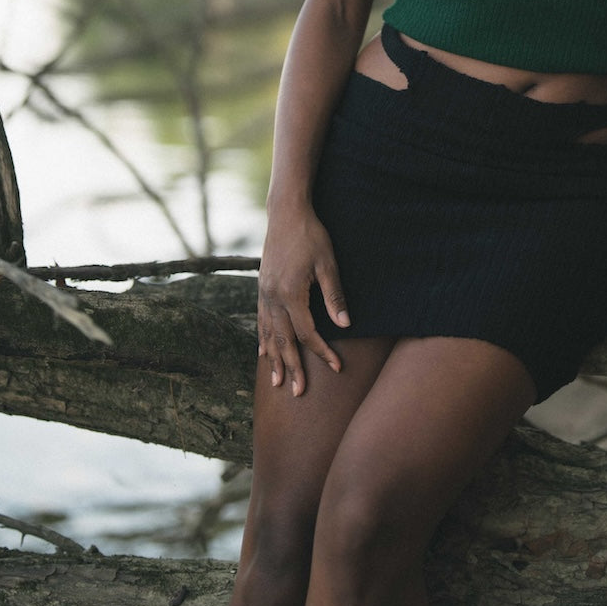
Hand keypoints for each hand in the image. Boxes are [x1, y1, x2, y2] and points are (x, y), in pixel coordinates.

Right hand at [257, 209, 349, 394]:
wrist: (286, 213)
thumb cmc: (311, 236)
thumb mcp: (328, 263)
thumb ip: (334, 295)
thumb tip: (345, 325)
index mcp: (291, 293)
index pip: (307, 333)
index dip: (322, 352)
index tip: (336, 367)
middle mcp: (273, 297)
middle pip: (283, 340)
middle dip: (292, 367)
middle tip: (298, 392)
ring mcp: (264, 293)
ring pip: (268, 333)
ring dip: (274, 359)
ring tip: (277, 382)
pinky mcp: (262, 287)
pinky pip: (261, 320)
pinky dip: (263, 338)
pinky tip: (263, 352)